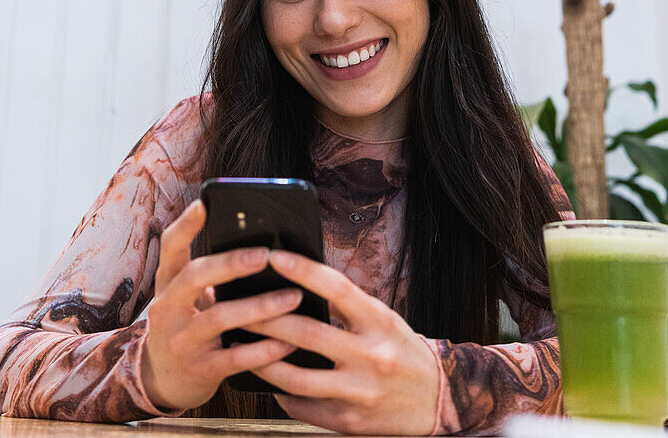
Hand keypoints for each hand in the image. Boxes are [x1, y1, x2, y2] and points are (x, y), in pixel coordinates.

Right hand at [140, 200, 301, 411]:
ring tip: (293, 297)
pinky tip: (289, 342)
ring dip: (260, 307)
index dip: (185, 224)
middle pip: (194, 277)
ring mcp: (182, 341)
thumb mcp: (187, 296)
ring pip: (220, 318)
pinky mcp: (200, 370)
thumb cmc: (189, 322)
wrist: (164, 379)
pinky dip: (264, 350)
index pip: (170, 246)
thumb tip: (262, 243)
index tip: (204, 204)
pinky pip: (236, 358)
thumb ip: (210, 272)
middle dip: (231, 264)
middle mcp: (167, 308)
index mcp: (167, 282)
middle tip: (265, 255)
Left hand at [243, 249, 439, 434]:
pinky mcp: (349, 421)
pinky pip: (304, 406)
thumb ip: (347, 307)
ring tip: (242, 343)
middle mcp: (371, 356)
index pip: (337, 289)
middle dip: (267, 317)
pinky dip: (282, 392)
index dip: (305, 271)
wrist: (437, 400)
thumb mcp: (382, 319)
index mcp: (380, 322)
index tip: (276, 256)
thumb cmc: (402, 350)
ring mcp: (359, 393)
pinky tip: (268, 379)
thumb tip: (299, 285)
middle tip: (239, 304)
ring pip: (297, 377)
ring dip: (263, 359)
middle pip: (308, 333)